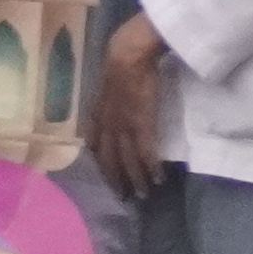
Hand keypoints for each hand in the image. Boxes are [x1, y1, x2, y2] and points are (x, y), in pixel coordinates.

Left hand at [90, 15, 163, 194]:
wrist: (128, 56)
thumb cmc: (120, 65)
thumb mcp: (106, 87)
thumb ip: (106, 102)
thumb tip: (111, 109)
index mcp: (97, 116)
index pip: (95, 147)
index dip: (101, 164)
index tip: (108, 176)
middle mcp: (106, 126)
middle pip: (109, 160)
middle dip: (117, 180)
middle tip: (125, 198)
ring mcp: (123, 126)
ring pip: (128, 161)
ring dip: (135, 180)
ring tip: (143, 195)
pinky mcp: (141, 124)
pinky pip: (146, 152)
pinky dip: (151, 168)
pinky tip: (157, 179)